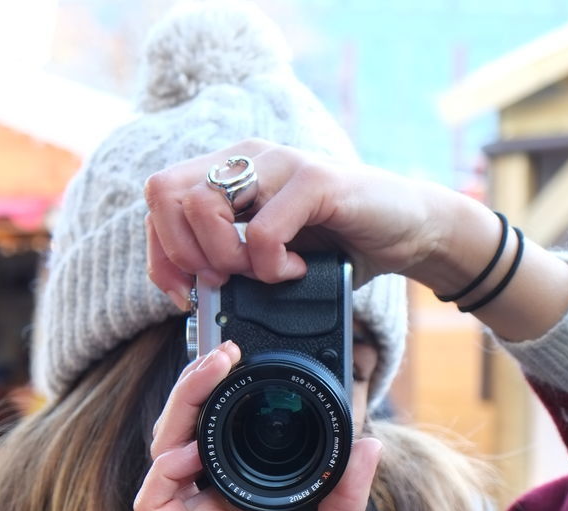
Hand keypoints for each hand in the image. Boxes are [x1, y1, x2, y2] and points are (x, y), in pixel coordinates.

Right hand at [132, 341, 381, 510]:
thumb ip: (345, 495)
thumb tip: (366, 440)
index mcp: (251, 506)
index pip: (230, 436)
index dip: (234, 397)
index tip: (258, 361)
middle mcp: (218, 509)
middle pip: (192, 431)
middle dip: (201, 385)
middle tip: (228, 349)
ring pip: (166, 451)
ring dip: (182, 407)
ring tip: (212, 369)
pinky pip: (155, 500)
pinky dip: (165, 470)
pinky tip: (189, 449)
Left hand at [145, 138, 443, 302]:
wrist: (409, 230)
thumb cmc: (339, 246)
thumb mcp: (269, 257)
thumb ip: (229, 261)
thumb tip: (190, 296)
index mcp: (229, 172)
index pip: (158, 197)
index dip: (161, 253)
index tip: (187, 294)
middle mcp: (247, 157)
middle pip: (165, 194)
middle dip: (184, 254)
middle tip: (226, 282)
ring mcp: (279, 163)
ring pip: (204, 206)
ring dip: (226, 258)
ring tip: (265, 273)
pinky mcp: (314, 179)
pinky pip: (262, 231)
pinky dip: (272, 267)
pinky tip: (298, 270)